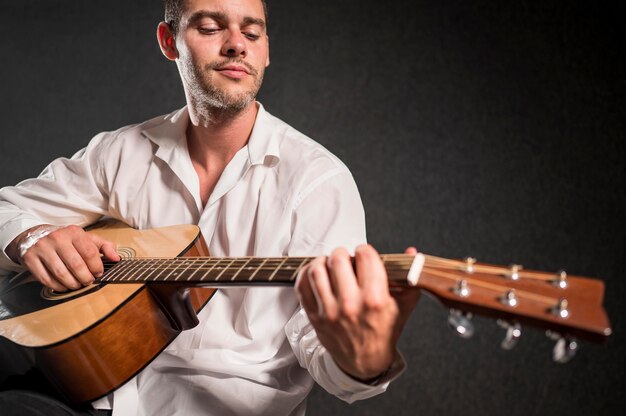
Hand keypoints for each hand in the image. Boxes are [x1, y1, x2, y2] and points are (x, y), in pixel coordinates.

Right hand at [8, 225, 119, 291]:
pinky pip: (46, 279)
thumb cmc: (66, 240)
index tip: (99, 274)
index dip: (96, 267)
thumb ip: (105, 246)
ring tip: (78, 285)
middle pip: (76, 265)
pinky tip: (64, 286)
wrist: (35, 235)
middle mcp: (57, 238)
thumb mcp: (86, 238)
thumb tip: (117, 258)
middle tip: (88, 282)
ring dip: (72, 284)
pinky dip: (58, 287)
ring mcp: (42, 249)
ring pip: (61, 274)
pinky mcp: (31, 259)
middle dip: (85, 278)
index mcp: (74, 232)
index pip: (90, 253)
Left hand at [295, 245, 419, 380]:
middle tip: (346, 258)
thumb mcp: (403, 306)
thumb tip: (412, 252)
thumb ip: (409, 278)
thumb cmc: (384, 331)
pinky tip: (317, 273)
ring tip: (330, 264)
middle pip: (338, 259)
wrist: (365, 362)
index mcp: (375, 300)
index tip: (364, 254)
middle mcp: (350, 304)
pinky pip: (302, 286)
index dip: (364, 250)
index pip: (365, 257)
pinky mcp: (314, 316)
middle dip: (343, 254)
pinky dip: (306, 274)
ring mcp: (329, 311)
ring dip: (323, 261)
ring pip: (317, 270)